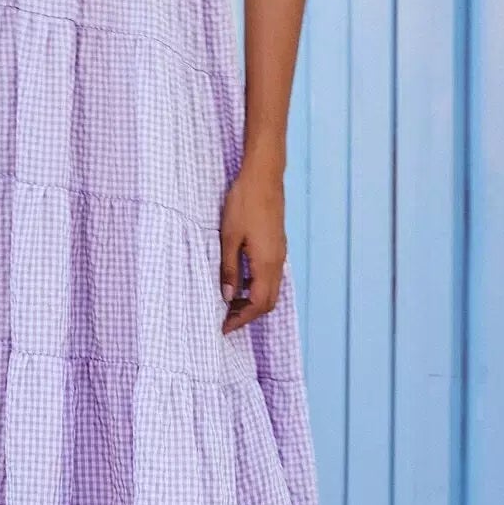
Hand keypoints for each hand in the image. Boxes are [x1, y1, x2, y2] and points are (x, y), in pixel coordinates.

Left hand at [218, 165, 286, 333]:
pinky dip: (257, 286)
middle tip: (226, 319)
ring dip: (253, 301)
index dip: (241, 319)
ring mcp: (280, 253)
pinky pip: (271, 275)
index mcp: (266, 263)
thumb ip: (229, 269)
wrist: (264, 176)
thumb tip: (227, 296)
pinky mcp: (278, 245)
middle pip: (269, 302)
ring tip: (230, 303)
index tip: (223, 327)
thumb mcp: (229, 237)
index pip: (258, 304)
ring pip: (271, 289)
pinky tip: (240, 281)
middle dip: (248, 315)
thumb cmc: (244, 203)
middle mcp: (277, 261)